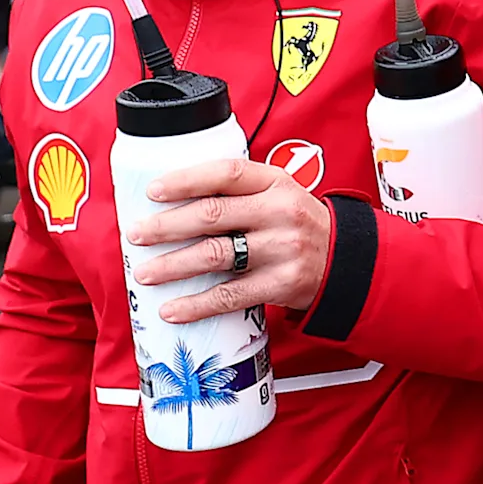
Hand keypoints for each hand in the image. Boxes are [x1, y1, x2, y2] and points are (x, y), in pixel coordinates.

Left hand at [122, 157, 332, 321]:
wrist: (345, 262)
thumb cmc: (298, 224)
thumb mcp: (278, 193)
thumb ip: (238, 191)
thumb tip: (175, 200)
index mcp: (275, 181)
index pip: (225, 174)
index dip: (186, 180)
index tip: (153, 191)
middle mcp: (279, 212)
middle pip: (212, 216)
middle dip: (166, 226)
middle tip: (137, 235)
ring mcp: (281, 250)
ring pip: (215, 256)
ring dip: (173, 266)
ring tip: (145, 273)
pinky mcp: (280, 285)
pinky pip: (230, 296)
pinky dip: (196, 304)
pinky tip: (172, 309)